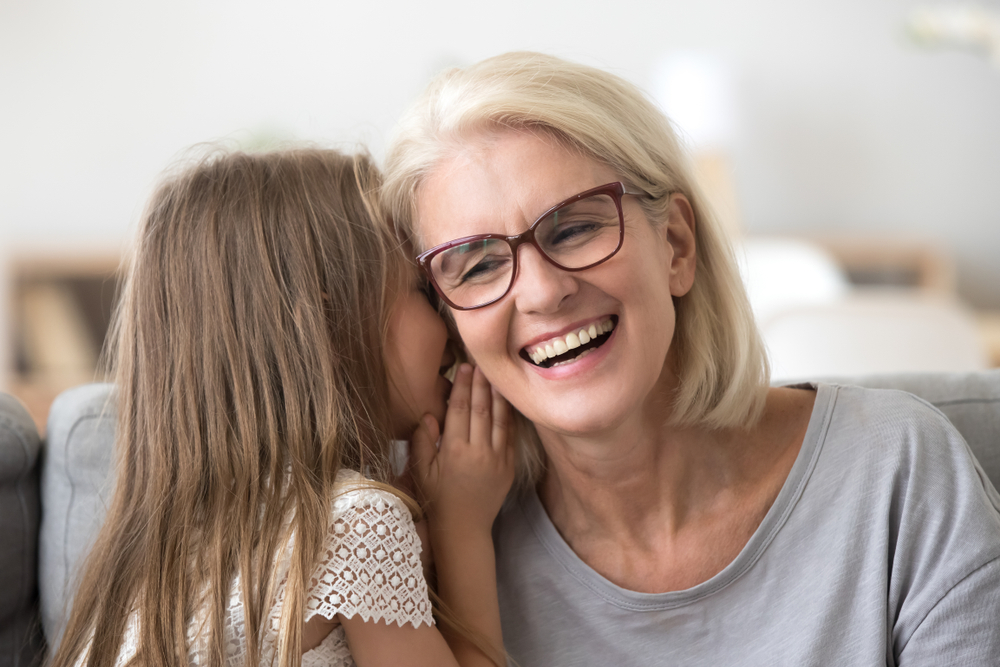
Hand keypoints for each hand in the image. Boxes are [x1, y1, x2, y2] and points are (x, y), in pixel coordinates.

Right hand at [410, 364, 514, 534]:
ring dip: (497, 394)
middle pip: (481, 408)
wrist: (464, 529)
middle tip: (480, 362)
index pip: (459, 410)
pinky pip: (510, 434)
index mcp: (454, 451)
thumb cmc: (437, 499)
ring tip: (496, 374)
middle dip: (480, 383)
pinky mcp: (509, 465)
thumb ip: (422, 441)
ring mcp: (497, 458)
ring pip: (499, 418)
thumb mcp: (421, 472)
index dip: (461, 386)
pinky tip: (507, 400)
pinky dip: (509, 414)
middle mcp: (478, 452)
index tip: (463, 367)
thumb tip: (429, 413)